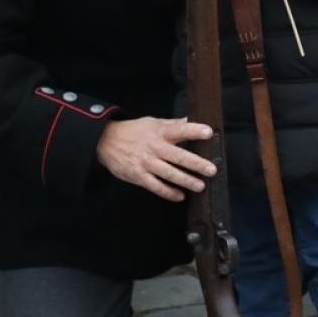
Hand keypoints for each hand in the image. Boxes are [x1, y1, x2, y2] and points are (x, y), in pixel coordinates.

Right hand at [96, 117, 217, 201]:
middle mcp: (154, 147)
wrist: (106, 142)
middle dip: (196, 164)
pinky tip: (180, 196)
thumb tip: (189, 120)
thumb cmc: (133, 131)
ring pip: (169, 174)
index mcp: (159, 132)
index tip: (208, 133)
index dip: (194, 130)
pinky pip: (156, 186)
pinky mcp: (139, 176)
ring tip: (200, 186)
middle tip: (211, 170)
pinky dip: (168, 192)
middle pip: (178, 156)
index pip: (179, 130)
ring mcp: (146, 163)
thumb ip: (171, 124)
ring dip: (186, 180)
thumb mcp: (152, 122)